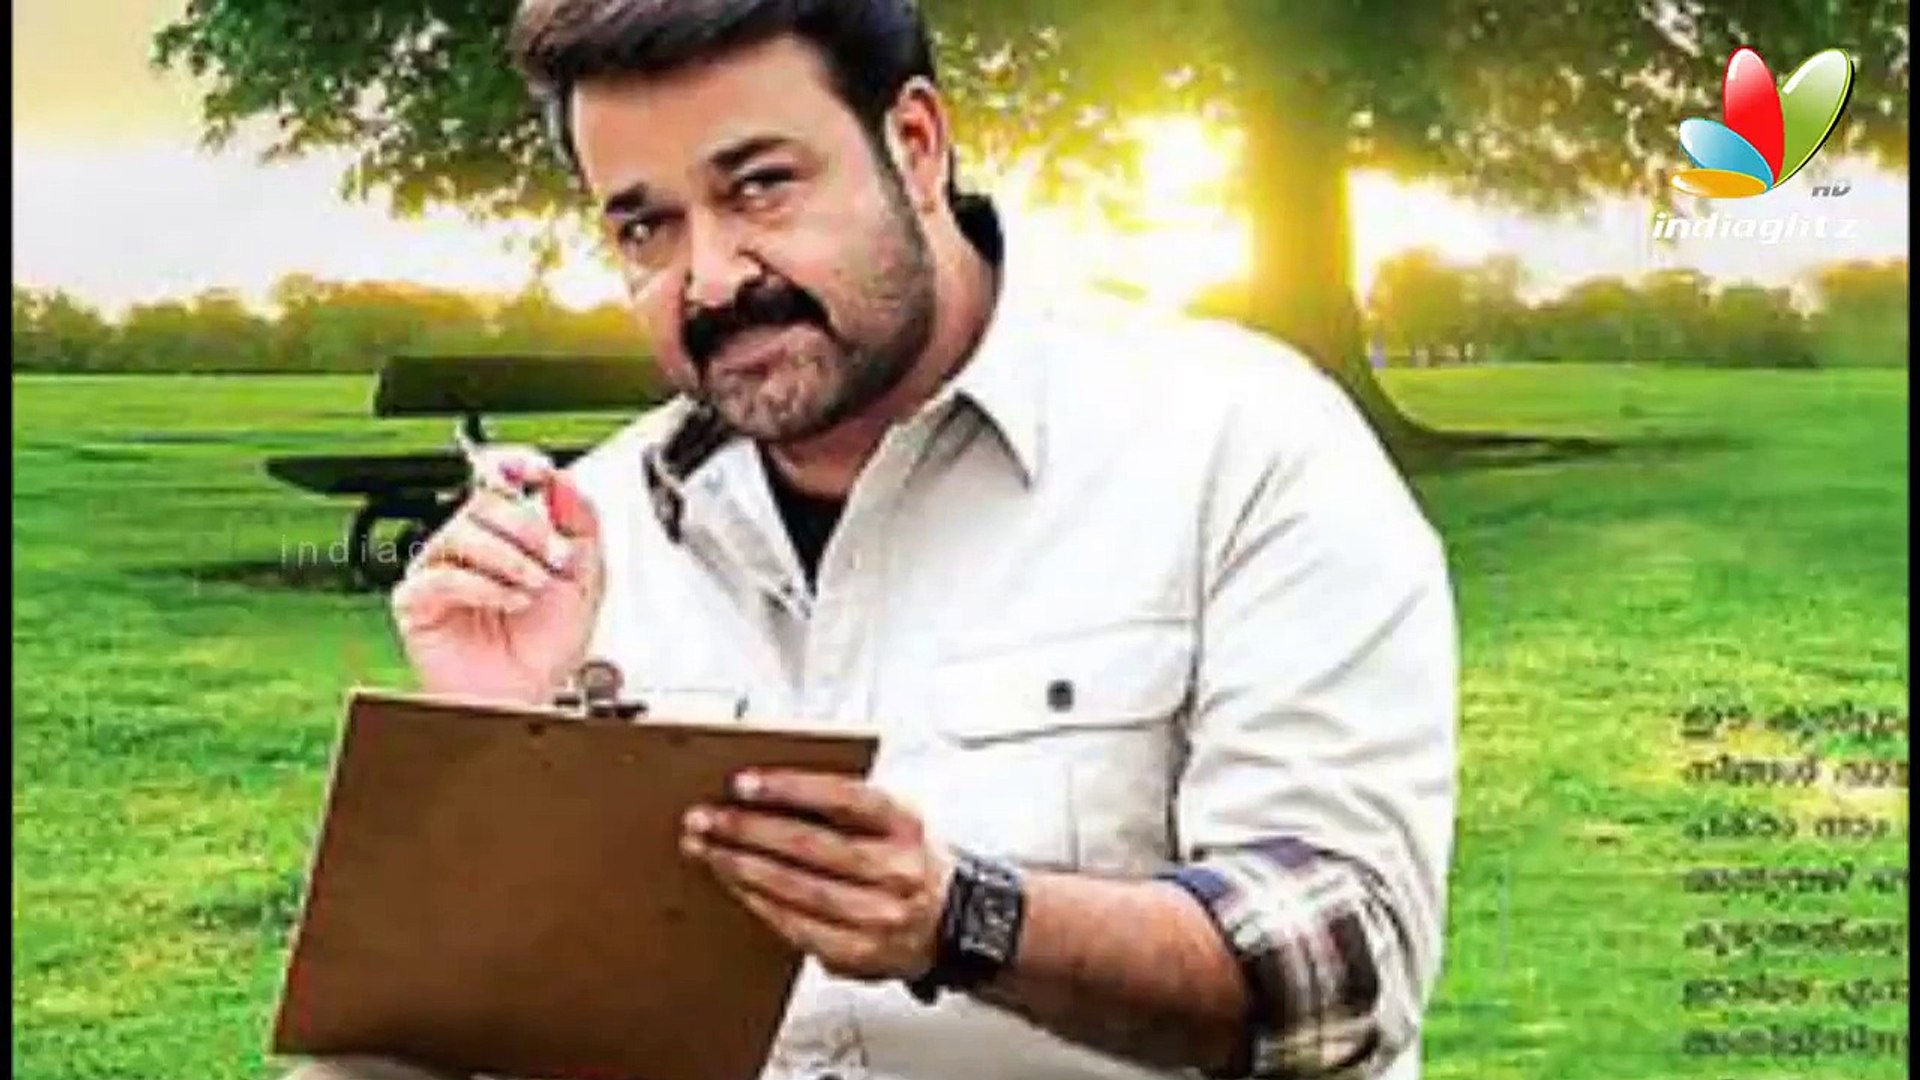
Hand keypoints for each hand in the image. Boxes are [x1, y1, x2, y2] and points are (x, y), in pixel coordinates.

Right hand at [390, 445, 604, 704]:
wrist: (529, 694)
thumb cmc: (546, 646)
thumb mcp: (585, 578)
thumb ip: (581, 524)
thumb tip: (565, 482)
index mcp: (507, 533)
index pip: (502, 480)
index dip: (517, 464)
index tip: (540, 470)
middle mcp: (471, 545)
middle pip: (486, 502)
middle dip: (529, 528)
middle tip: (554, 557)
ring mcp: (441, 570)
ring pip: (464, 532)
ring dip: (510, 559)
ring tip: (533, 588)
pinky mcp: (418, 601)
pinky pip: (442, 576)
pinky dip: (483, 586)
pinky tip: (508, 602)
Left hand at [682, 770, 956, 982]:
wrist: (955, 924)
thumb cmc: (909, 862)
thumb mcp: (895, 821)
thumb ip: (844, 806)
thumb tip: (767, 793)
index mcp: (904, 824)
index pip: (845, 797)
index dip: (791, 788)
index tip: (743, 782)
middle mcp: (896, 868)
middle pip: (811, 845)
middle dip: (748, 830)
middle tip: (706, 818)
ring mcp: (879, 914)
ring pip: (798, 888)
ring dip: (743, 868)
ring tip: (709, 850)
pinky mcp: (860, 952)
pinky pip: (798, 926)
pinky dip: (761, 904)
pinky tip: (736, 887)